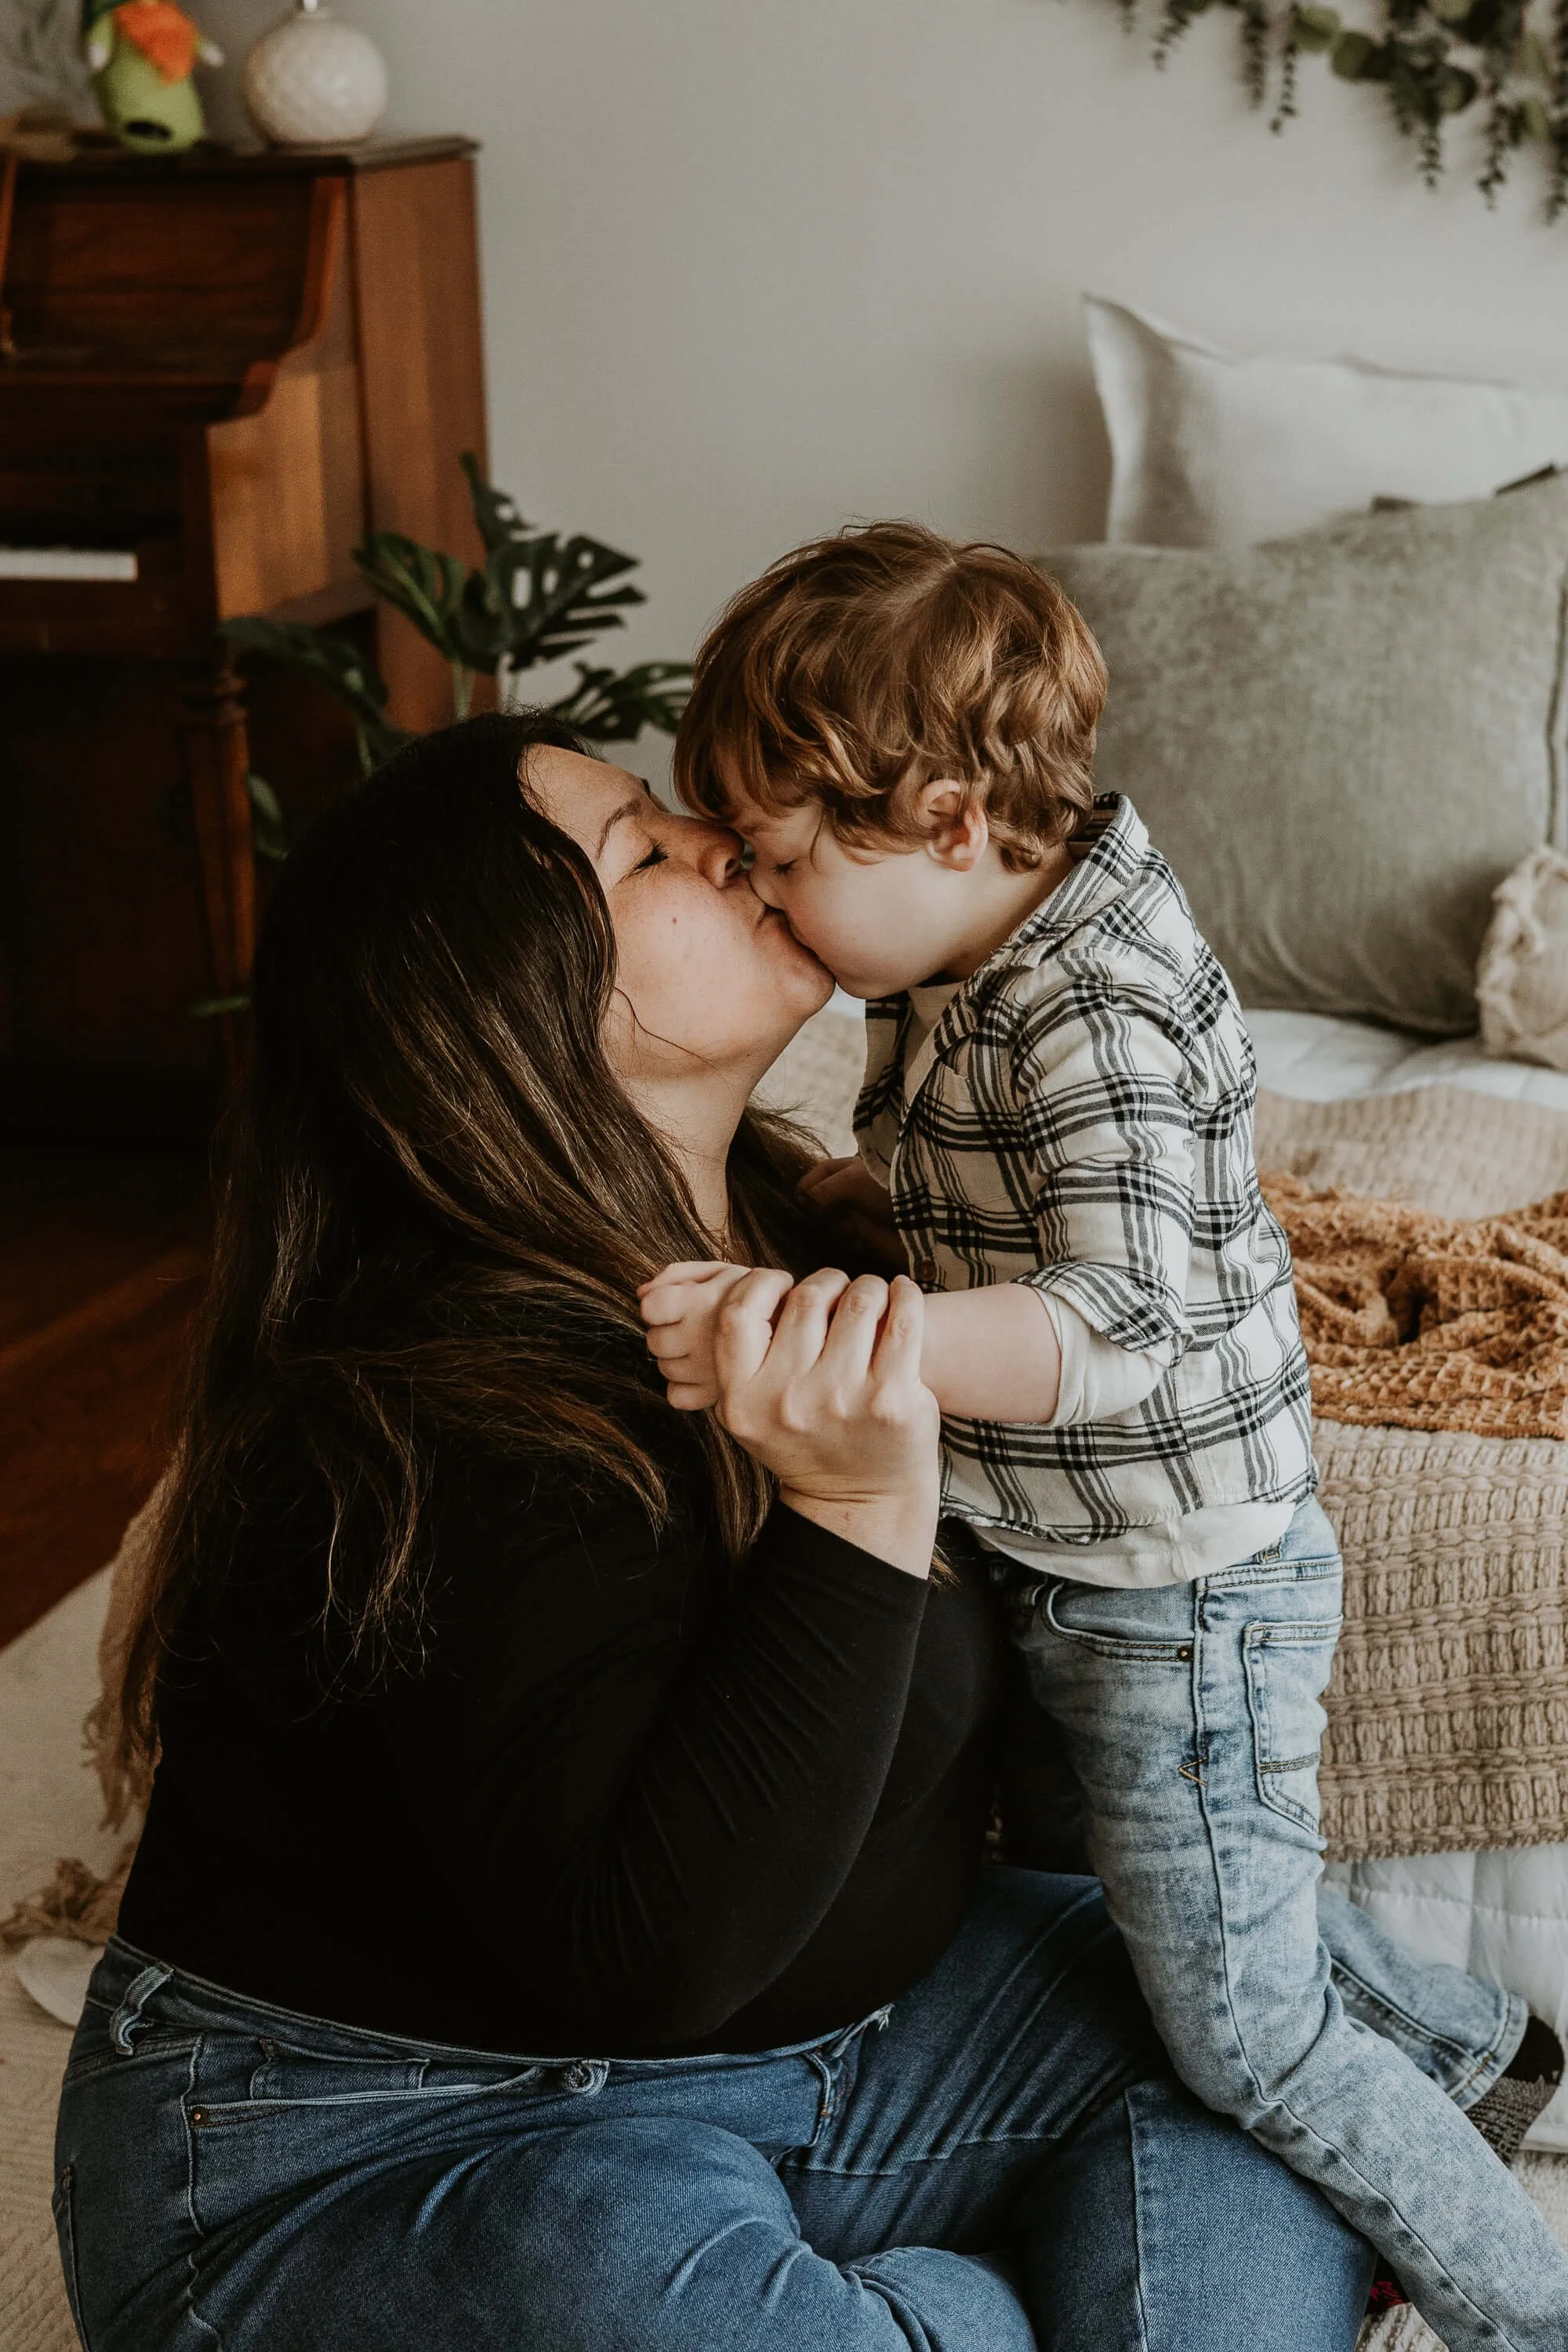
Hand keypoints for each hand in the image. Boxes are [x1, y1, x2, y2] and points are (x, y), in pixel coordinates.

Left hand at [639, 1260, 760, 1410]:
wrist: (805, 1332)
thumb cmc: (759, 1296)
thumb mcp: (722, 1270)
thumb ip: (676, 1273)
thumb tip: (640, 1293)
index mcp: (701, 1303)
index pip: (650, 1307)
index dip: (659, 1303)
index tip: (681, 1303)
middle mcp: (699, 1338)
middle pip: (653, 1340)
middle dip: (668, 1330)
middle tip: (697, 1325)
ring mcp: (706, 1370)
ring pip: (664, 1368)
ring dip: (677, 1358)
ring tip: (706, 1347)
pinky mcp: (714, 1397)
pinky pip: (677, 1396)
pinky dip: (684, 1386)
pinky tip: (704, 1372)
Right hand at [711, 1266, 940, 1576]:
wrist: (862, 1504)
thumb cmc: (807, 1444)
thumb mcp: (753, 1414)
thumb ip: (747, 1359)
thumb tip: (763, 1284)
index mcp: (743, 1401)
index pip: (738, 1314)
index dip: (761, 1284)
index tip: (781, 1283)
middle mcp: (788, 1401)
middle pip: (806, 1299)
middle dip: (826, 1283)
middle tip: (838, 1292)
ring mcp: (842, 1399)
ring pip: (858, 1300)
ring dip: (867, 1287)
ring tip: (871, 1296)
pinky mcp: (891, 1400)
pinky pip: (903, 1321)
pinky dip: (905, 1295)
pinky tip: (901, 1295)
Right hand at [798, 1157, 908, 1275]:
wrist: (927, 1212)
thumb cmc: (889, 1186)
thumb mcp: (852, 1180)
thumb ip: (823, 1190)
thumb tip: (803, 1201)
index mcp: (852, 1170)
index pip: (821, 1173)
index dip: (807, 1183)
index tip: (797, 1199)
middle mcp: (856, 1190)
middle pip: (825, 1202)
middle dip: (821, 1212)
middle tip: (820, 1219)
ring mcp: (864, 1213)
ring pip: (836, 1224)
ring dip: (837, 1229)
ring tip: (850, 1228)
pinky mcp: (872, 1235)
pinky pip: (851, 1241)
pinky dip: (852, 1243)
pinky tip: (860, 1241)